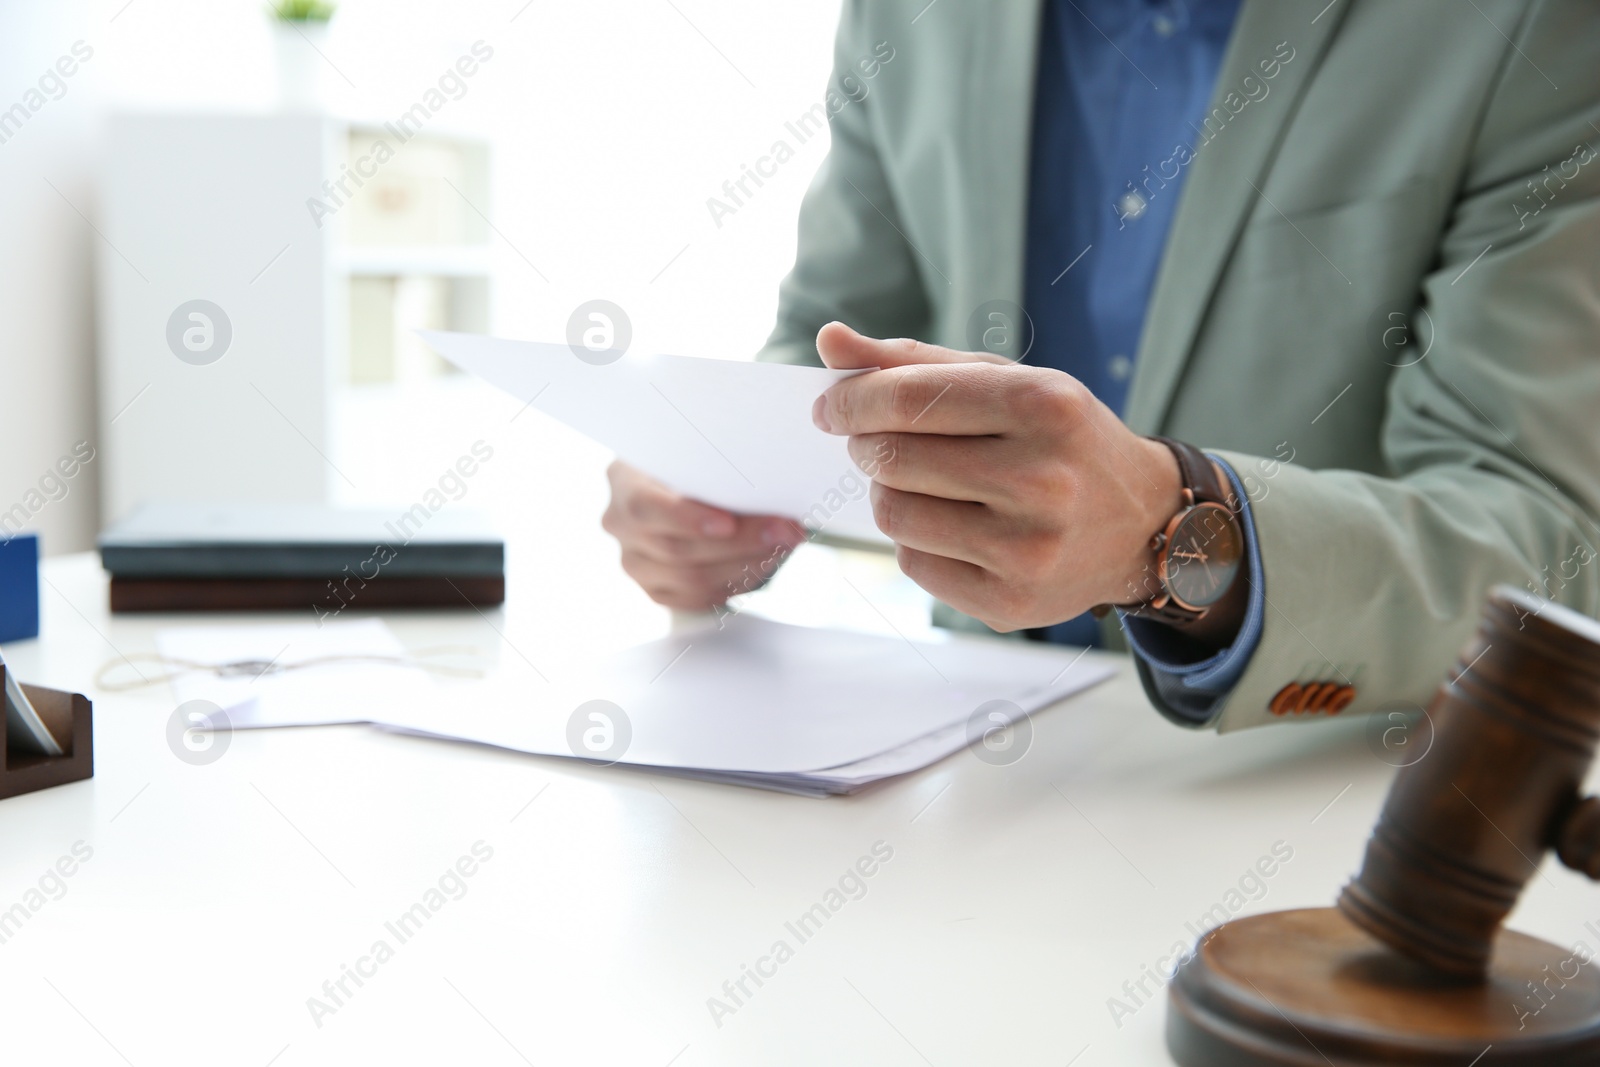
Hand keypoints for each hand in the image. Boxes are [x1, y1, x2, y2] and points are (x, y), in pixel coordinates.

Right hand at [602, 461, 806, 610]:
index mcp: (623, 480)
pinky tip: (764, 561)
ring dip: (747, 563)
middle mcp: (619, 523)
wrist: (684, 487)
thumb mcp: (698, 454)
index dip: (687, 519)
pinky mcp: (656, 589)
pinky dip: (738, 581)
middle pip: (677, 548)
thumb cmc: (694, 465)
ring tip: (783, 545)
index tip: (728, 524)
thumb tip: (767, 487)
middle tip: (783, 530)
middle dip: (740, 541)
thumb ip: (716, 467)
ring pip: (692, 578)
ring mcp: (633, 561)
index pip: (644, 508)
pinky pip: (699, 596)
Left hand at [812, 322, 1183, 631]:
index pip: (910, 399)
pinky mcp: (1010, 602)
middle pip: (892, 459)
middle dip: (867, 445)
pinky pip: (913, 564)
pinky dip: (915, 540)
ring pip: (894, 514)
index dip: (852, 401)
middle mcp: (1042, 479)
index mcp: (1044, 406)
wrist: (1142, 523)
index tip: (829, 406)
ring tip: (922, 483)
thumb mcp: (1009, 384)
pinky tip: (953, 526)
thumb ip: (915, 363)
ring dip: (889, 493)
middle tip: (877, 442)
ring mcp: (1028, 549)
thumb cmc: (1060, 440)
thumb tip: (829, 342)